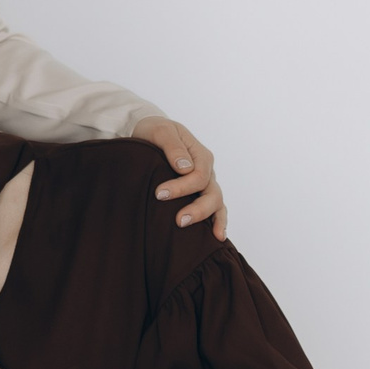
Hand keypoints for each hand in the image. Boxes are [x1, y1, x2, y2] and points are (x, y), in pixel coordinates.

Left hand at [138, 117, 225, 239]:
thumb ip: (173, 146)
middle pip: (211, 193)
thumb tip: (184, 167)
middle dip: (197, 209)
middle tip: (178, 221)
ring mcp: (206, 184)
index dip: (181, 187)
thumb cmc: (155, 132)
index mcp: (200, 155)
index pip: (198, 176)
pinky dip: (218, 222)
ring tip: (201, 234)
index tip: (159, 194)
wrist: (151, 135)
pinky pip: (215, 210)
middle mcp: (207, 171)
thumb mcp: (161, 131)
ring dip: (209, 219)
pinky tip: (216, 237)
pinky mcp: (200, 194)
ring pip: (217, 204)